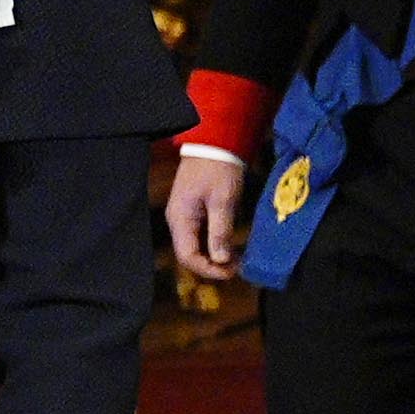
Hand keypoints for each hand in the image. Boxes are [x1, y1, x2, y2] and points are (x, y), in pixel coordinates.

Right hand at [164, 146, 246, 282]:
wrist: (215, 142)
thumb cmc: (218, 168)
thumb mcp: (223, 200)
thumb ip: (220, 231)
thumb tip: (221, 260)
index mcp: (180, 218)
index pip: (187, 256)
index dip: (208, 269)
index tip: (230, 272)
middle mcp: (178, 220)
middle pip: (189, 254)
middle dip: (212, 265)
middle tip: (236, 268)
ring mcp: (184, 215)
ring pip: (195, 246)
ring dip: (214, 256)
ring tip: (236, 260)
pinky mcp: (193, 210)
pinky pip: (200, 235)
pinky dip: (214, 244)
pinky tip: (230, 246)